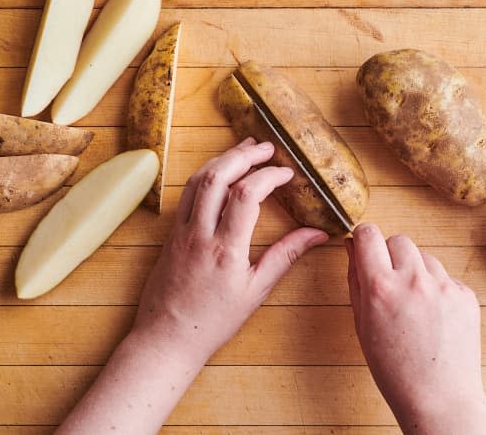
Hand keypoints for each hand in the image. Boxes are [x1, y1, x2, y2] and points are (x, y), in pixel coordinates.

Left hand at [133, 137, 328, 366]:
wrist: (167, 337)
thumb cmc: (214, 321)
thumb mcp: (257, 291)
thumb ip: (286, 256)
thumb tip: (318, 234)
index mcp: (226, 250)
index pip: (247, 195)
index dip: (269, 176)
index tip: (287, 173)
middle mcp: (200, 234)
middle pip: (219, 177)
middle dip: (244, 155)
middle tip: (267, 147)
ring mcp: (181, 231)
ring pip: (198, 180)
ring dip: (223, 158)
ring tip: (245, 149)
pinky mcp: (170, 233)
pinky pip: (186, 194)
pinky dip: (205, 175)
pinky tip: (219, 171)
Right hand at [346, 223, 485, 434]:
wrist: (439, 398)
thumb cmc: (393, 367)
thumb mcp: (362, 323)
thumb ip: (355, 278)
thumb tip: (352, 245)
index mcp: (380, 287)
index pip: (369, 233)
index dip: (364, 237)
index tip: (366, 247)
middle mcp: (413, 280)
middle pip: (399, 239)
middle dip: (390, 254)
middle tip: (389, 281)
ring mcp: (444, 286)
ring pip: (424, 257)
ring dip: (416, 271)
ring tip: (413, 306)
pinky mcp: (466, 295)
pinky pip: (445, 277)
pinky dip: (437, 289)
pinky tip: (433, 317)